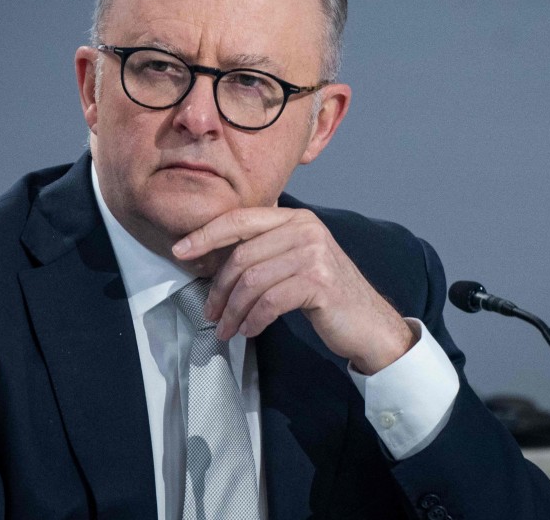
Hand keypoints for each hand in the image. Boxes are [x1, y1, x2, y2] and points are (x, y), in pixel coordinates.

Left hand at [172, 207, 414, 374]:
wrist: (369, 324)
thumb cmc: (327, 296)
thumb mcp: (296, 262)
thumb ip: (265, 251)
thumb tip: (214, 260)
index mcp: (296, 218)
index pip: (241, 220)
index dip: (206, 234)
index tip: (180, 250)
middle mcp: (306, 229)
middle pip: (242, 255)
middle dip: (219, 288)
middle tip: (210, 313)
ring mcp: (314, 254)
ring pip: (252, 281)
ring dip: (232, 311)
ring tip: (226, 330)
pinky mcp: (319, 282)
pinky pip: (269, 301)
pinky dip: (253, 319)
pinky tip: (250, 330)